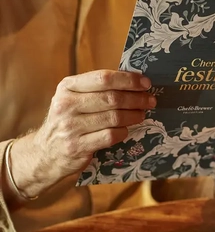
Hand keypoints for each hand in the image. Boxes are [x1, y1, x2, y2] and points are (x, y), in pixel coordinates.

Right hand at [9, 70, 154, 197]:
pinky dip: (123, 132)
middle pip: (112, 98)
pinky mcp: (77, 147)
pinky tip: (126, 130)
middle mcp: (66, 104)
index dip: (128, 80)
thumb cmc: (69, 120)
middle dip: (136, 98)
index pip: (104, 78)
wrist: (46, 153)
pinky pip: (110, 136)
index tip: (146, 83)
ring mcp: (70, 127)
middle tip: (150, 100)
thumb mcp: (75, 98)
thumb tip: (136, 82)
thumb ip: (98, 89)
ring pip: (113, 117)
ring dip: (133, 115)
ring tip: (142, 114)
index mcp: (68, 87)